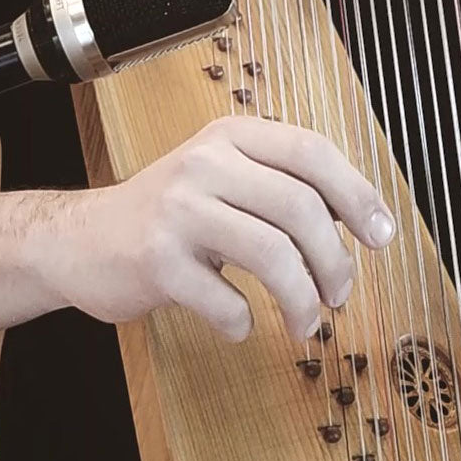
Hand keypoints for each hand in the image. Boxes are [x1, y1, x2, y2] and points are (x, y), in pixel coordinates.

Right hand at [27, 116, 395, 343]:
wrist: (79, 240)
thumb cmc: (168, 216)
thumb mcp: (223, 178)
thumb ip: (282, 187)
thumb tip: (363, 223)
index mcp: (230, 137)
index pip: (312, 152)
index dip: (358, 195)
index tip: (381, 236)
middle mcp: (204, 163)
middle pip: (301, 208)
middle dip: (334, 262)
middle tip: (340, 294)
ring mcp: (177, 210)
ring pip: (273, 255)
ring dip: (303, 300)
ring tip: (307, 322)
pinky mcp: (156, 260)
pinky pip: (226, 301)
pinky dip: (244, 322)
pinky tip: (240, 323)